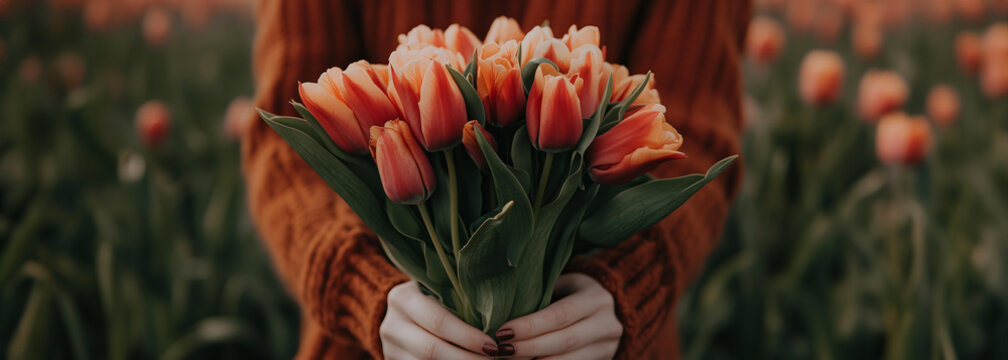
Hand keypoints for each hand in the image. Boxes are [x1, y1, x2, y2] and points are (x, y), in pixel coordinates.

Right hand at [380, 281, 496, 358]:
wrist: (399, 313)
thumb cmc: (430, 297)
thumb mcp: (437, 290)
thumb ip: (457, 300)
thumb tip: (496, 319)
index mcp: (403, 298)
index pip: (438, 321)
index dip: (467, 337)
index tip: (492, 345)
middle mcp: (391, 324)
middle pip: (431, 349)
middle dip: (465, 358)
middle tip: (492, 359)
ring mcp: (389, 347)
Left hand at [495, 273, 621, 358]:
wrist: (609, 307)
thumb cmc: (573, 292)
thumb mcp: (562, 285)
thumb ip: (541, 297)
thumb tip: (503, 313)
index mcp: (595, 298)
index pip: (560, 315)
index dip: (530, 326)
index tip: (504, 331)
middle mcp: (607, 323)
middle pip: (564, 341)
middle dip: (529, 348)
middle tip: (502, 350)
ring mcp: (608, 346)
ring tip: (510, 359)